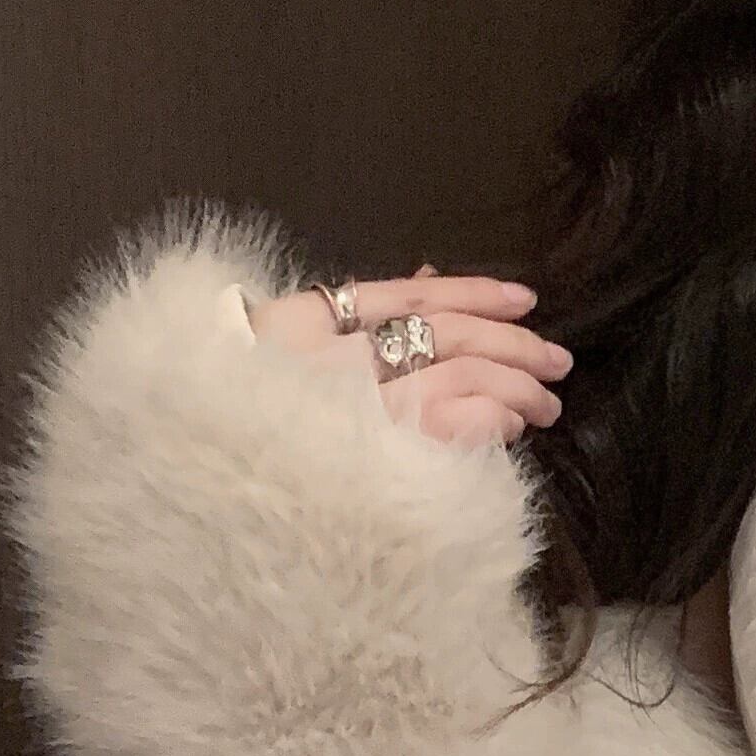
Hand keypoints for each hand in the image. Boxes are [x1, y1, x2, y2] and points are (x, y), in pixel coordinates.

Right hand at [248, 263, 572, 447]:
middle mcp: (334, 357)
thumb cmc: (243, 413)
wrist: (198, 477)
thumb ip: (357, 314)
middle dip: (513, 344)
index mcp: (307, 321)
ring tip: (546, 404)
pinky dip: (492, 420)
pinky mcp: (379, 457)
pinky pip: (457, 427)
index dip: (474, 292)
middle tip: (557, 362)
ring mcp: (357, 406)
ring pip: (462, 377)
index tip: (524, 300)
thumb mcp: (286, 349)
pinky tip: (511, 426)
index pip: (410, 293)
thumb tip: (431, 278)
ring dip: (517, 387)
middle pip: (448, 334)